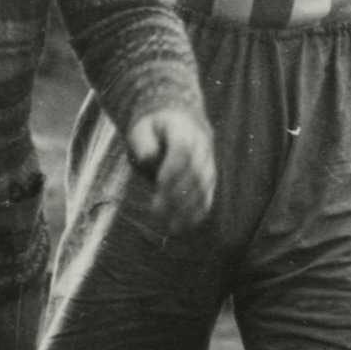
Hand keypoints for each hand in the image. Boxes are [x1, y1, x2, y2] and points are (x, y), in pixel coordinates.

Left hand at [125, 106, 215, 229]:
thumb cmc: (153, 130)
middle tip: (156, 214)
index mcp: (184, 131)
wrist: (179, 121)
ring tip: (170, 228)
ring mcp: (208, 164)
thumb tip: (150, 160)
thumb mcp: (141, 129)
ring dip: (187, 209)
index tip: (156, 188)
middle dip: (176, 196)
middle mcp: (201, 148)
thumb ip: (142, 143)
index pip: (182, 152)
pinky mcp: (209, 180)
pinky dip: (197, 214)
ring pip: (203, 188)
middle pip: (193, 173)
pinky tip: (182, 227)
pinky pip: (207, 197)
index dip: (171, 172)